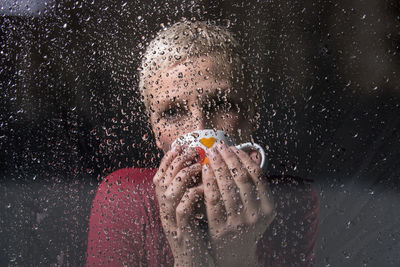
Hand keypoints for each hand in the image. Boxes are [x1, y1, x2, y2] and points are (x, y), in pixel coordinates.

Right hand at [153, 145, 212, 265]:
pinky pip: (183, 210)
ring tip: (200, 166)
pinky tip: (207, 188)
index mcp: (166, 205)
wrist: (195, 264)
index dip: (169, 159)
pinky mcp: (183, 233)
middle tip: (193, 150)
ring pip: (169, 192)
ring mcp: (172, 223)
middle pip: (163, 180)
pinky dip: (194, 195)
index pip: (160, 176)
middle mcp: (165, 212)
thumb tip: (203, 169)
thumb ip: (193, 192)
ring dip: (184, 176)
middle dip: (178, 161)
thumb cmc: (198, 235)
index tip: (181, 145)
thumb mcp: (193, 211)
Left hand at [202, 143, 275, 266]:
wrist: (235, 257)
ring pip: (227, 186)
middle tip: (219, 145)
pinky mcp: (221, 228)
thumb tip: (248, 155)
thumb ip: (254, 187)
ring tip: (211, 153)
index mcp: (268, 208)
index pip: (257, 176)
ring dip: (218, 165)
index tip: (234, 147)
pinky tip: (205, 169)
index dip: (244, 159)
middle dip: (229, 158)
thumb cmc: (244, 227)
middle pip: (241, 178)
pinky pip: (213, 199)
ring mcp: (238, 222)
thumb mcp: (257, 209)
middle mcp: (256, 215)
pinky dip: (209, 181)